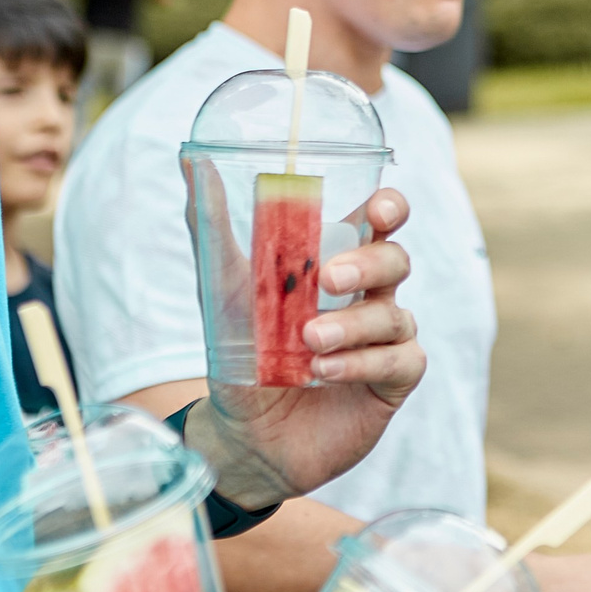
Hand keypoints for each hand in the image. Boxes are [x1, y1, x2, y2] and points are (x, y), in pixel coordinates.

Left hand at [188, 188, 425, 509]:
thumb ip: (211, 224)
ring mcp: (384, 339)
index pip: (382, 220)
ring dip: (351, 326)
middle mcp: (368, 295)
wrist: (241, 433)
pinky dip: (361, 362)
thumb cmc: (239, 353)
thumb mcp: (222, 288)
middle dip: (367, 264)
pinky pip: (400, 360)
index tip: (376, 211)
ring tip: (307, 344)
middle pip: (396, 259)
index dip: (390, 208)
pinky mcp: (392, 382)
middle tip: (325, 282)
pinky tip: (322, 372)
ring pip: (395, 313)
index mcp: (337, 261)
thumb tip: (190, 158)